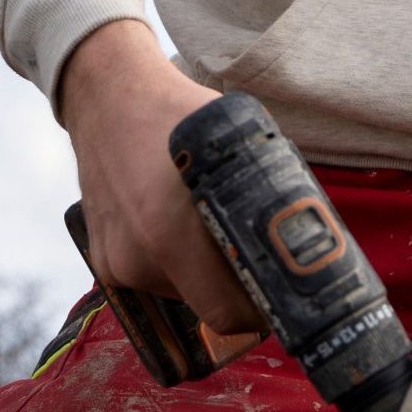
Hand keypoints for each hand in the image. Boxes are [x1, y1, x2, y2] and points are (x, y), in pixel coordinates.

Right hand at [59, 18, 262, 334]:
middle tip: (261, 262)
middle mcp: (138, 257)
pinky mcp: (104, 262)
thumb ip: (264, 195)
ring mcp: (116, 263)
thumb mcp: (237, 146)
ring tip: (212, 230)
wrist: (107, 99)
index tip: (281, 293)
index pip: (226, 312)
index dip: (261, 310)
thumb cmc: (178, 116)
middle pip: (209, 307)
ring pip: (184, 294)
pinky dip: (177, 265)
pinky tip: (180, 226)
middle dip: (240, 293)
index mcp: (171, 233)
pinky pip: (157, 280)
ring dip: (206, 276)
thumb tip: (307, 235)